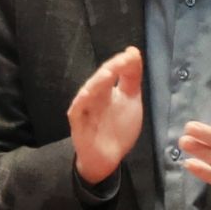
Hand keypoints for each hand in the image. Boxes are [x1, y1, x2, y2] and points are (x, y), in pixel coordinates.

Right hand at [68, 48, 142, 185]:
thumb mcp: (130, 99)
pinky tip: (88, 94)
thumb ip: (132, 77)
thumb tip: (133, 51)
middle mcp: (94, 95)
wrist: (108, 157)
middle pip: (100, 78)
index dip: (122, 63)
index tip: (132, 55)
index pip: (112, 71)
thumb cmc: (117, 128)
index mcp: (106, 88)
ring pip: (89, 91)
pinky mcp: (77, 122)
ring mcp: (85, 108)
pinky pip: (77, 110)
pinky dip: (82, 101)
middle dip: (111, 68)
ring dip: (98, 81)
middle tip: (123, 60)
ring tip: (109, 72)